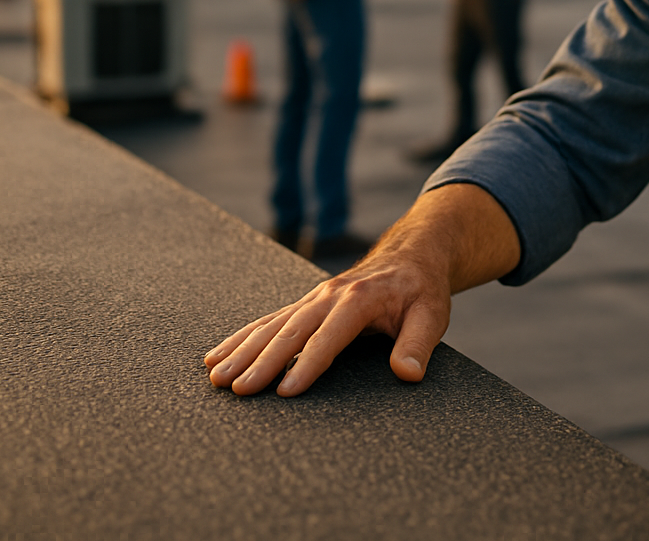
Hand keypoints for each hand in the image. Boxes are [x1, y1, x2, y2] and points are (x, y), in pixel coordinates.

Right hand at [205, 244, 450, 395]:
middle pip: (290, 331)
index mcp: (359, 299)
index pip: (329, 336)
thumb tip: (407, 373)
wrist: (411, 256)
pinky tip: (217, 355)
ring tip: (216, 377)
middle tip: (238, 390)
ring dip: (242, 350)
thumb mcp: (432, 314)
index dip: (308, 364)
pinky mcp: (306, 304)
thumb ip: (418, 343)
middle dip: (262, 361)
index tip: (287, 391)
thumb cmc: (422, 290)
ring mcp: (314, 298)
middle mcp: (329, 296)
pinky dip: (241, 338)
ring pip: (271, 325)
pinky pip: (268, 321)